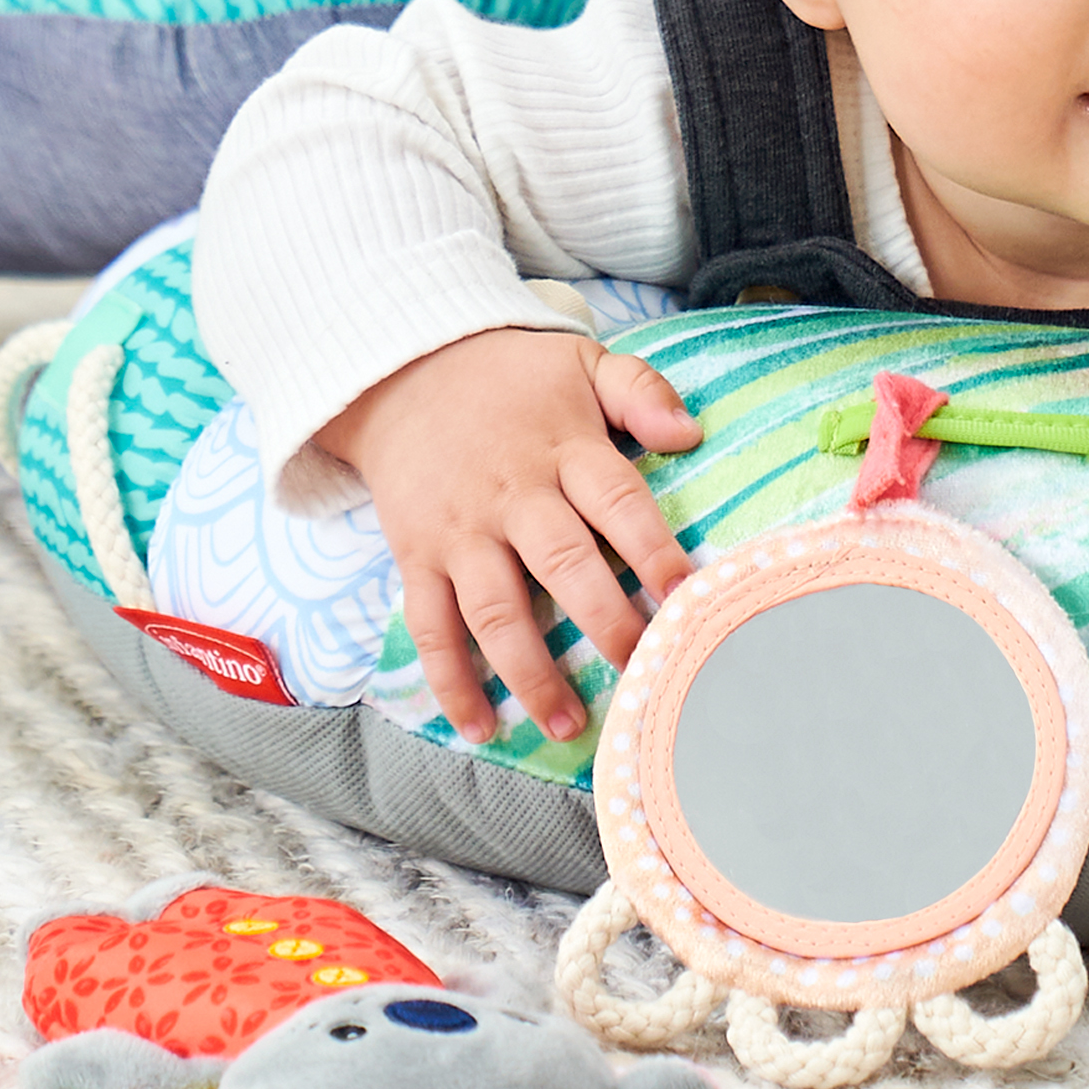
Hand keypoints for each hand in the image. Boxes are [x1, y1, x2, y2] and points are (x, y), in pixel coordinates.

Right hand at [318, 327, 699, 744]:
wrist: (399, 373)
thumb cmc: (510, 379)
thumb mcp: (581, 363)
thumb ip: (641, 391)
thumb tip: (690, 431)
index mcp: (563, 448)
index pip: (617, 500)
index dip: (653, 548)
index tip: (686, 594)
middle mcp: (512, 495)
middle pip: (561, 563)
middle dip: (604, 621)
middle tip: (643, 670)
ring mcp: (460, 531)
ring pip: (495, 611)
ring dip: (530, 673)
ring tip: (568, 726)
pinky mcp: (417, 556)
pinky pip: (429, 626)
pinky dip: (449, 680)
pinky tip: (477, 725)